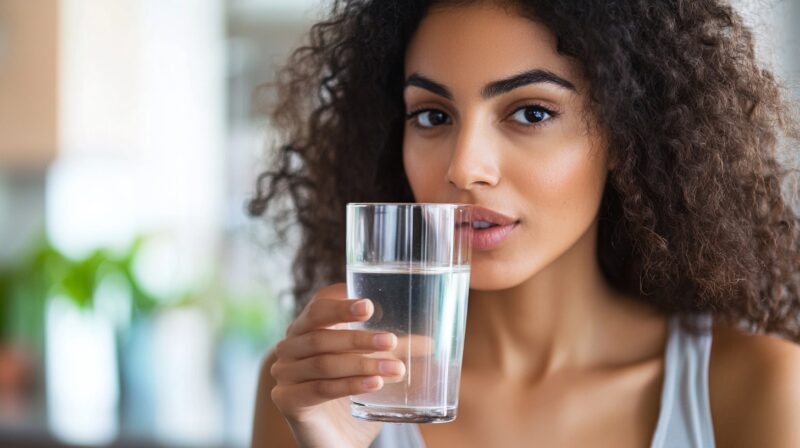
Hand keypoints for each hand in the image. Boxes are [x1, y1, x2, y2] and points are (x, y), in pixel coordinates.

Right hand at [269, 283, 405, 447]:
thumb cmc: (352, 398)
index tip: (370, 306)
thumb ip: (392, 353)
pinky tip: (374, 384)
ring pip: (323, 362)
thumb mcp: (373, 368)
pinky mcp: (287, 400)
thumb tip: (429, 343)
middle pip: (320, 333)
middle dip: (359, 337)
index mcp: (306, 329)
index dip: (341, 304)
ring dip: (362, 364)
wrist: (335, 441)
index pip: (318, 306)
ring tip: (396, 369)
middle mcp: (289, 347)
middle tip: (391, 341)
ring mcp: (284, 373)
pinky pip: (320, 388)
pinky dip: (350, 384)